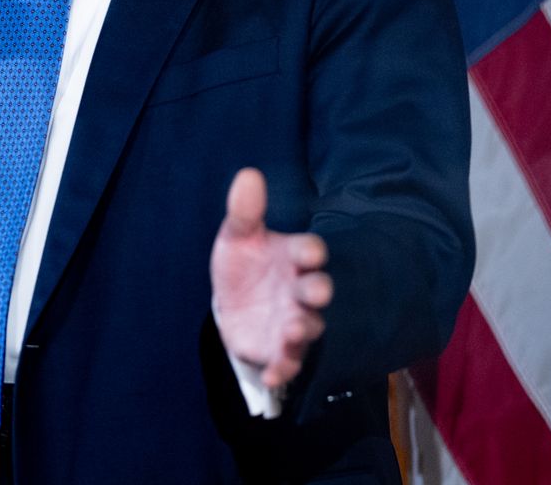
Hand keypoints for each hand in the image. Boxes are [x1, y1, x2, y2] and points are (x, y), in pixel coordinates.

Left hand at [210, 168, 333, 388]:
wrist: (232, 303)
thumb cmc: (243, 265)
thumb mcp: (237, 237)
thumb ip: (244, 211)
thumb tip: (248, 174)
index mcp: (293, 258)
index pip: (310, 250)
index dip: (310, 251)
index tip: (307, 252)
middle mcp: (300, 291)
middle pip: (318, 290)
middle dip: (318, 291)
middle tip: (315, 291)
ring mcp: (293, 322)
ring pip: (307, 328)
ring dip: (301, 330)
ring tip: (290, 330)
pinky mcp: (279, 351)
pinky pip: (287, 364)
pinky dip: (282, 370)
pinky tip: (271, 376)